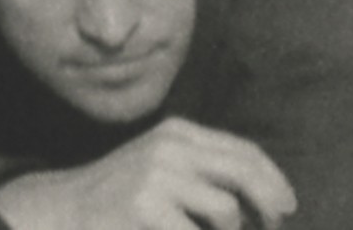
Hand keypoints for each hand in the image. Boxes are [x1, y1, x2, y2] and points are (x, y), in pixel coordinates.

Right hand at [0, 118, 296, 229]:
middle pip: (245, 174)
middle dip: (269, 205)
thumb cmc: (122, 195)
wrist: (65, 209)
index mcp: (177, 133)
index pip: (244, 151)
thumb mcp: (163, 166)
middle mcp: (170, 146)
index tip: (287, 206)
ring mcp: (156, 175)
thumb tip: (269, 197)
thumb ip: (206, 168)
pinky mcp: (145, 206)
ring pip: (226, 211)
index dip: (274, 180)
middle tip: (273, 225)